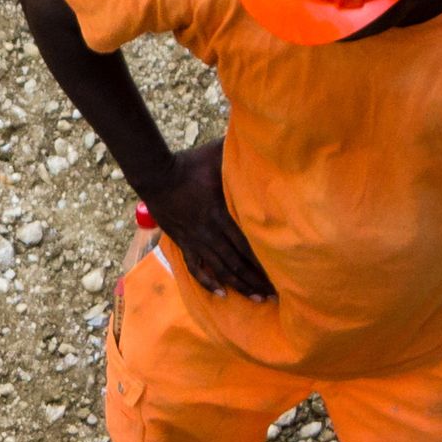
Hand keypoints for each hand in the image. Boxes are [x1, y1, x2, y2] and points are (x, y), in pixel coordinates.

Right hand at [146, 140, 273, 300]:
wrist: (156, 175)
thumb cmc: (192, 162)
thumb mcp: (220, 154)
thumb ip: (243, 154)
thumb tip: (271, 142)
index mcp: (221, 212)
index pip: (247, 242)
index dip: (265, 260)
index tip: (284, 273)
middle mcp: (209, 231)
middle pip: (237, 261)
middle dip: (257, 279)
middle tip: (277, 295)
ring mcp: (196, 239)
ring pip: (220, 269)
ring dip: (240, 285)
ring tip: (257, 299)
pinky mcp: (184, 242)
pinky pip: (196, 267)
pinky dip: (208, 282)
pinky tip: (221, 294)